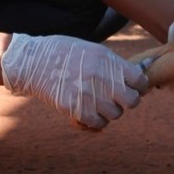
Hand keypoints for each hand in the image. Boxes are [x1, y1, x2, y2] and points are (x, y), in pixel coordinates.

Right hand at [0, 33, 147, 128]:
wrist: (33, 62)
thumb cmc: (62, 53)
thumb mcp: (90, 50)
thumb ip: (110, 64)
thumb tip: (131, 78)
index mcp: (106, 59)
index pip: (138, 79)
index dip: (139, 85)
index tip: (135, 87)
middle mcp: (100, 77)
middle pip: (132, 101)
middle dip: (127, 101)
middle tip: (118, 98)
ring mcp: (88, 94)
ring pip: (115, 114)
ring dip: (109, 111)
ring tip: (98, 103)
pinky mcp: (75, 108)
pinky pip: (98, 123)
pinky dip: (96, 121)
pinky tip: (89, 113)